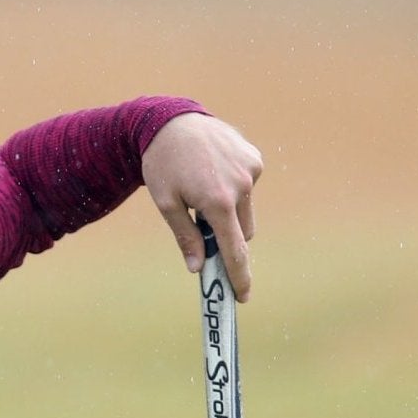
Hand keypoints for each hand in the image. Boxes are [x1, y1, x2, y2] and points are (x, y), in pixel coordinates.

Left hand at [141, 111, 265, 301]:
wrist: (171, 122)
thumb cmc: (163, 165)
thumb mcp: (166, 204)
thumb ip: (185, 236)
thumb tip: (198, 268)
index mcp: (217, 202)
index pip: (235, 249)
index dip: (239, 275)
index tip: (243, 295)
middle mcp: (240, 186)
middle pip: (242, 231)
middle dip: (227, 235)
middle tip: (203, 226)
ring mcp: (250, 170)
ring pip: (246, 209)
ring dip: (230, 209)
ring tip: (202, 187)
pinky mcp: (254, 158)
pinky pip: (247, 185)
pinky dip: (234, 187)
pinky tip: (212, 170)